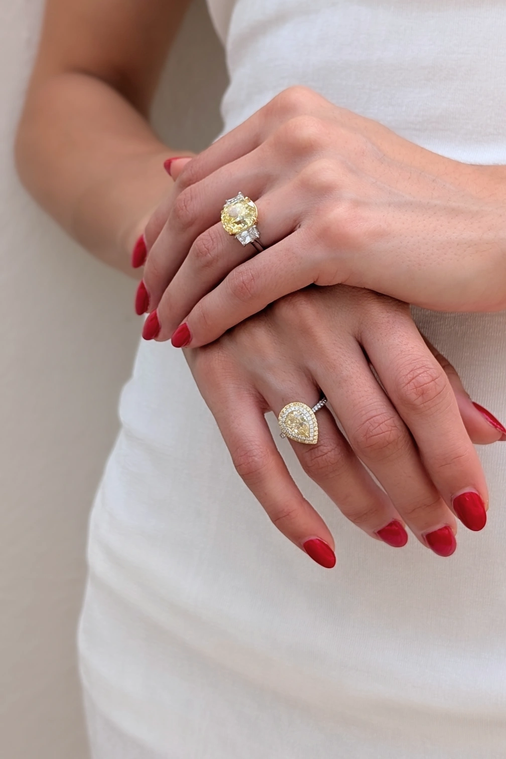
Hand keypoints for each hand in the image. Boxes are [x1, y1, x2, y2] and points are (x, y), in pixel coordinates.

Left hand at [139, 86, 505, 346]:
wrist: (498, 228)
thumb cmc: (417, 205)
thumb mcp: (333, 161)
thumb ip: (257, 162)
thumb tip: (175, 169)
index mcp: (292, 112)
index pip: (196, 175)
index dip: (160, 225)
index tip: (143, 263)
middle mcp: (299, 136)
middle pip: (192, 209)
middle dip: (157, 263)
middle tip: (142, 305)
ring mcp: (318, 181)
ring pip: (212, 248)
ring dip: (177, 294)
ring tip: (161, 328)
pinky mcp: (337, 234)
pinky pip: (248, 283)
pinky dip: (213, 314)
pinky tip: (196, 338)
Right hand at [180, 285, 499, 564]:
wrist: (219, 235)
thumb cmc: (318, 279)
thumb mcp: (381, 303)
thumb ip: (431, 367)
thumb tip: (491, 432)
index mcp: (370, 301)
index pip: (424, 393)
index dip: (454, 459)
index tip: (474, 509)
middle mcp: (319, 324)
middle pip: (378, 432)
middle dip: (417, 497)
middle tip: (440, 537)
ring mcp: (264, 350)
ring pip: (323, 455)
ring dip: (366, 509)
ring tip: (395, 536)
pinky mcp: (218, 373)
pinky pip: (253, 462)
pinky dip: (289, 515)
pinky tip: (323, 546)